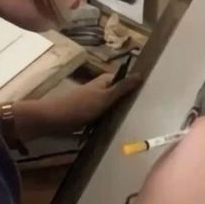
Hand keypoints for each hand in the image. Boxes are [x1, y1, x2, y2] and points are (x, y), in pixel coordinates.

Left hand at [7, 72, 140, 140]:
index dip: (135, 84)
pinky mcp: (89, 115)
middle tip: (147, 111)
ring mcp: (94, 102)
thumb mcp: (105, 97)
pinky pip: (105, 117)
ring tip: (137, 121)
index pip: (125, 79)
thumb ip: (122, 87)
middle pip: (120, 93)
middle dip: (129, 101)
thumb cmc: (80, 106)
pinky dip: (111, 121)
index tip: (150, 94)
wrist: (54, 120)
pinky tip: (120, 129)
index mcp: (105, 81)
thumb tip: (141, 74)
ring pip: (113, 106)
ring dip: (120, 113)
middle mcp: (100, 89)